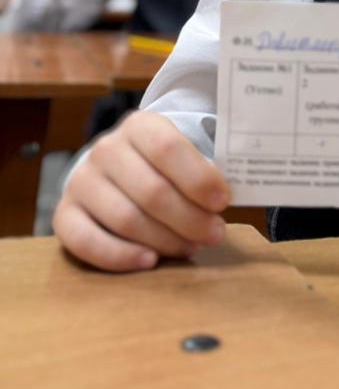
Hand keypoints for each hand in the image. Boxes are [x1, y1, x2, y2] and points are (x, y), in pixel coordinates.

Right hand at [53, 111, 230, 271]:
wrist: (120, 166)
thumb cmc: (165, 165)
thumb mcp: (186, 153)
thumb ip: (204, 171)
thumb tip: (224, 199)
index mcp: (140, 126)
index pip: (168, 149)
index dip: (199, 179)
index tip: (223, 201)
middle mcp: (106, 150)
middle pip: (152, 191)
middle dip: (189, 219)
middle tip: (214, 234)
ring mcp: (82, 181)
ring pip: (126, 219)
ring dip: (165, 240)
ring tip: (191, 248)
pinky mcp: (64, 214)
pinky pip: (85, 241)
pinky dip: (119, 256)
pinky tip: (149, 262)